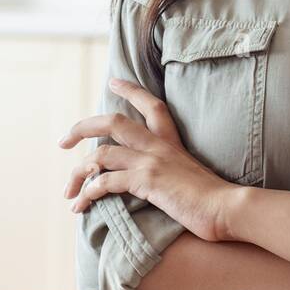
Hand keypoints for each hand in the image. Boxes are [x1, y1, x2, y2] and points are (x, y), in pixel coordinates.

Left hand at [59, 77, 239, 241]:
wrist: (226, 207)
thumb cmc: (212, 198)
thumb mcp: (189, 174)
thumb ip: (171, 169)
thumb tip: (152, 180)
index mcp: (171, 141)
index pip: (151, 104)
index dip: (130, 90)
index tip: (112, 83)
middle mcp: (158, 145)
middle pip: (113, 121)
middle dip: (82, 127)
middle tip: (63, 140)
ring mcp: (151, 161)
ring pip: (100, 154)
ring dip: (77, 173)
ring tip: (68, 192)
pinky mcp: (147, 180)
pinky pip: (106, 182)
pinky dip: (88, 193)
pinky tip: (82, 205)